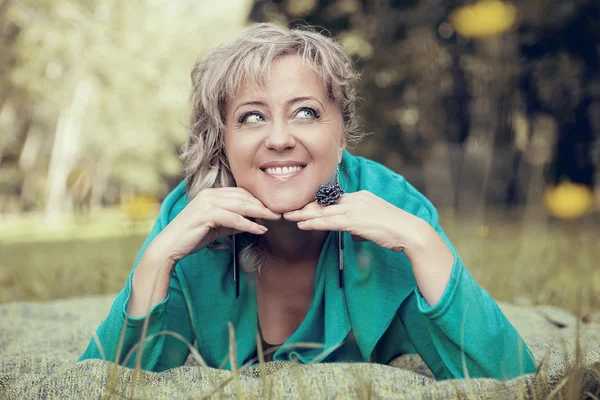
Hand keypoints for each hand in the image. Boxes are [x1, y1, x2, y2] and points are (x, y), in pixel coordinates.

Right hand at [153, 187, 280, 264]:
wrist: (170, 246)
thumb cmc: (192, 237)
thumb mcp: (217, 227)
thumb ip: (233, 222)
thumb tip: (253, 223)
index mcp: (212, 194)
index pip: (241, 193)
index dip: (258, 200)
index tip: (272, 208)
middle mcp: (210, 194)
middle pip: (243, 197)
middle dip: (263, 205)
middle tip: (279, 212)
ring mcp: (207, 202)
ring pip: (241, 205)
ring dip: (260, 212)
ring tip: (274, 219)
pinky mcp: (206, 214)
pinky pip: (234, 218)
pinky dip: (249, 224)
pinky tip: (260, 230)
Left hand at [283, 190, 430, 256]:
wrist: (409, 232)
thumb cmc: (395, 231)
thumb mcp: (375, 225)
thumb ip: (361, 227)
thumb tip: (354, 234)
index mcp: (361, 197)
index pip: (333, 201)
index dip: (316, 205)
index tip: (303, 208)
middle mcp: (356, 199)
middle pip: (325, 204)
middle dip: (305, 208)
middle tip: (288, 210)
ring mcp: (355, 208)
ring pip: (323, 212)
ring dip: (303, 215)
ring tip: (288, 216)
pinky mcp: (355, 220)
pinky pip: (329, 222)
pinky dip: (314, 223)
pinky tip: (302, 225)